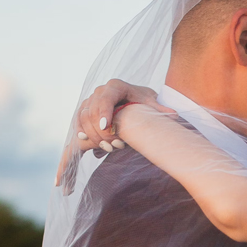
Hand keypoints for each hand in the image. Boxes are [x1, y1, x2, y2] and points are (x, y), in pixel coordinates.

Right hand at [55, 80, 171, 187]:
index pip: (105, 98)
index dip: (104, 113)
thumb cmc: (143, 100)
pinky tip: (74, 159)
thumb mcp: (151, 102)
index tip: (107, 127)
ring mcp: (88, 106)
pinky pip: (75, 132)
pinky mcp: (84, 119)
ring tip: (109, 150)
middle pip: (92, 114)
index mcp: (114, 87)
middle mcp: (97, 94)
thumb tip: (174, 115)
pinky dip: (72, 147)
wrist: (132, 97)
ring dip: (93, 138)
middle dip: (102, 132)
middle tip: (116, 147)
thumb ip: (159, 109)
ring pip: (82, 122)